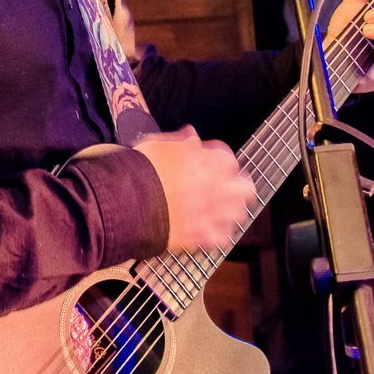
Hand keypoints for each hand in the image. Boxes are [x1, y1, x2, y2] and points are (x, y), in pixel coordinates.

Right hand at [133, 126, 255, 251]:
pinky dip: (216, 233)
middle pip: (246, 187)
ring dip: (230, 210)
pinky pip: (221, 237)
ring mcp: (211, 214)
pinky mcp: (201, 236)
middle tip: (225, 187)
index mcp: (210, 162)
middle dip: (237, 185)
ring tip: (218, 209)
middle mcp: (217, 188)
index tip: (207, 163)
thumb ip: (181, 141)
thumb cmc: (141, 170)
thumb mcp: (159, 144)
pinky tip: (208, 229)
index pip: (228, 158)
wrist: (127, 202)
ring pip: (238, 214)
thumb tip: (192, 135)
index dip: (216, 160)